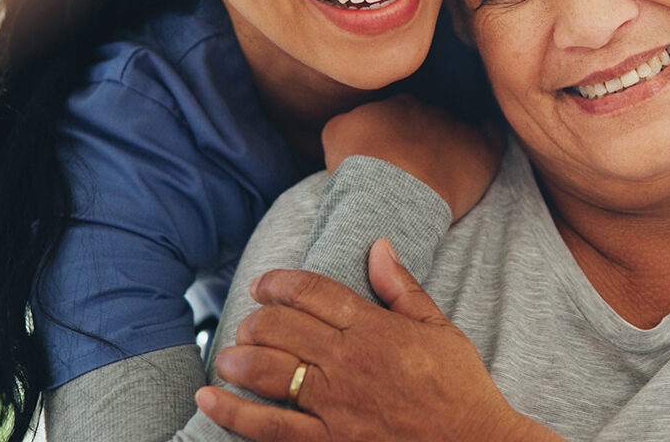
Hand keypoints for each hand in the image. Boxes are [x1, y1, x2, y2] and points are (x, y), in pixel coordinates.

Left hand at [196, 240, 561, 441]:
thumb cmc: (460, 387)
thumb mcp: (440, 327)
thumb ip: (402, 287)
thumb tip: (378, 245)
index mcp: (375, 328)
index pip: (314, 292)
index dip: (281, 282)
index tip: (264, 282)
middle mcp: (349, 361)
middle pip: (283, 327)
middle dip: (256, 318)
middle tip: (248, 320)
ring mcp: (336, 404)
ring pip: (270, 371)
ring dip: (239, 357)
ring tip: (226, 352)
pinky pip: (270, 427)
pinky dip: (234, 413)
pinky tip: (209, 399)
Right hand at [322, 95, 501, 219]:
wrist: (391, 191)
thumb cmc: (359, 168)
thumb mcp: (334, 134)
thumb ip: (349, 120)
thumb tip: (355, 123)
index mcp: (396, 104)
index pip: (398, 112)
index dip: (394, 134)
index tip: (389, 155)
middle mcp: (429, 109)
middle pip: (428, 120)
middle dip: (422, 138)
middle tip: (413, 167)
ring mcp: (457, 128)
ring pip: (457, 128)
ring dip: (451, 143)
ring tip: (442, 168)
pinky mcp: (482, 150)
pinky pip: (492, 135)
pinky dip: (488, 138)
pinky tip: (484, 145)